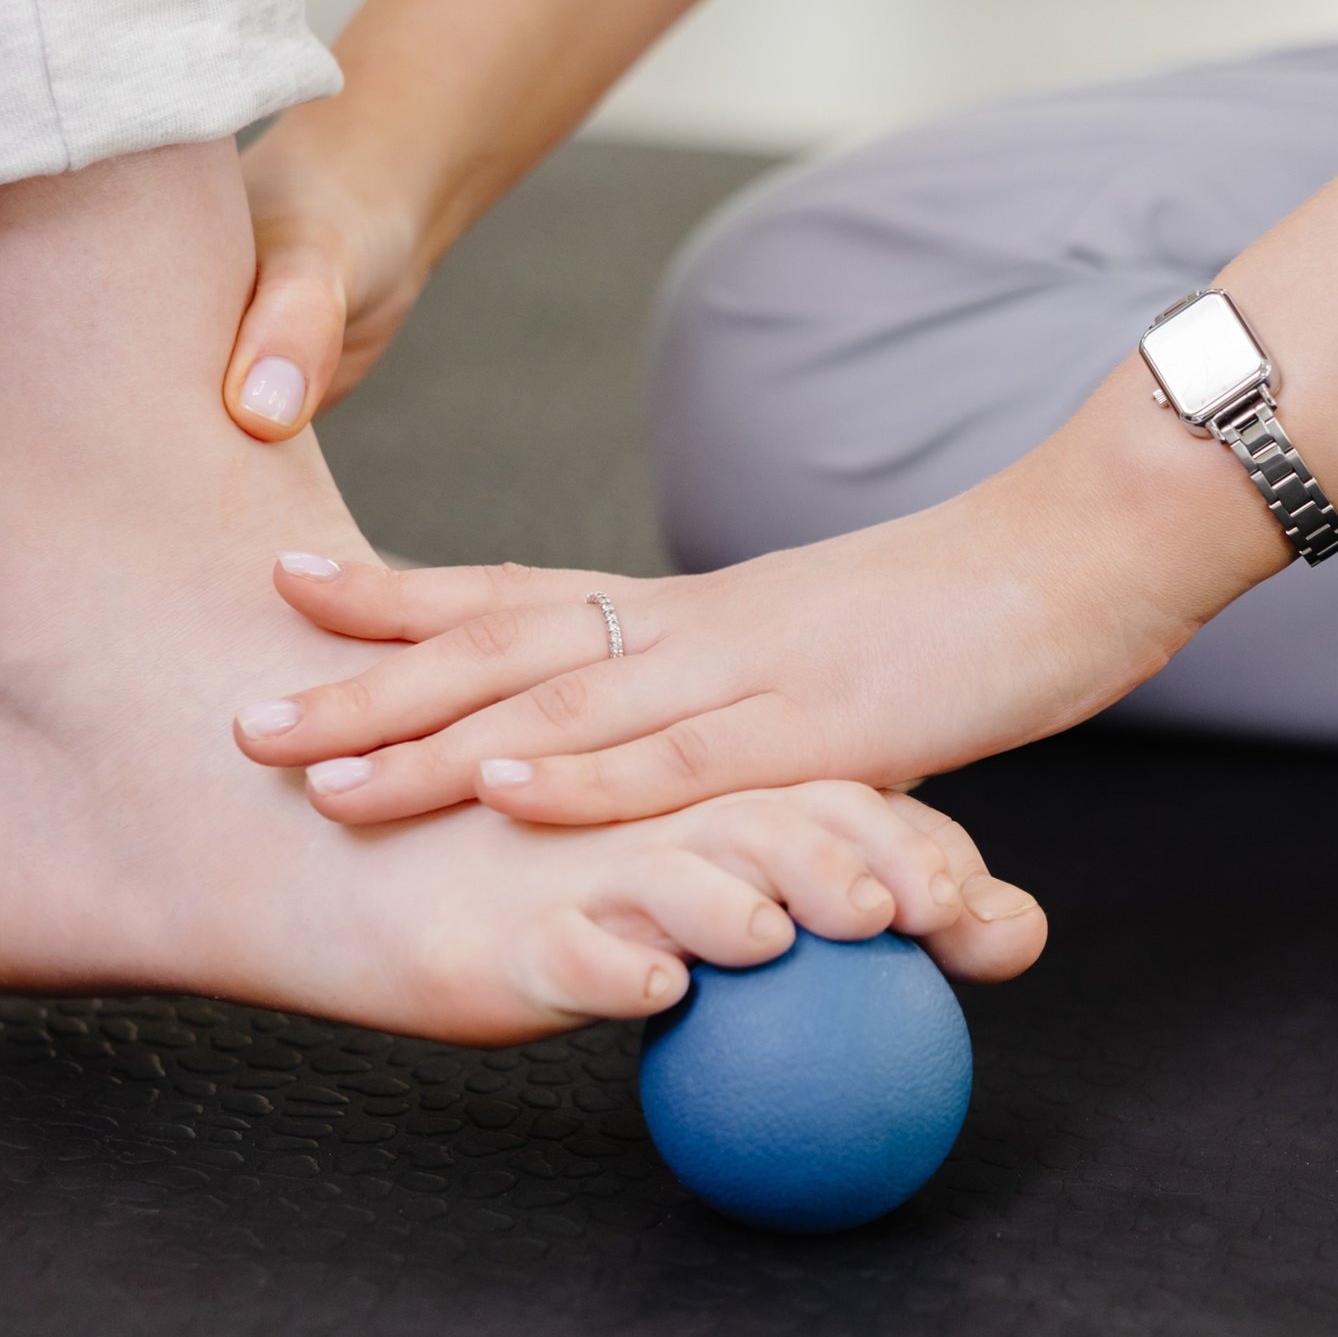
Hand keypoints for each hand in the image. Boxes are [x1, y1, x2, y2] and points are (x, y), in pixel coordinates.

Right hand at [0, 125, 432, 796]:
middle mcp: (32, 423)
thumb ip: (294, 318)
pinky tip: (29, 767)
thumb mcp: (315, 264)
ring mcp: (77, 479)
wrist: (368, 239)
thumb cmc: (326, 234)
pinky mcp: (138, 519)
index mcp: (28, 353)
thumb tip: (262, 402)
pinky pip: (62, 609)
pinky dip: (37, 682)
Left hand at [232, 472, 1206, 827]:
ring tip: (315, 767)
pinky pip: (689, 754)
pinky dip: (590, 775)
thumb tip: (715, 759)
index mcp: (703, 610)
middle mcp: (703, 627)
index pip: (526, 590)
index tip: (290, 585)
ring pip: (565, 703)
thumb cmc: (977, 609)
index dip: (404, 596)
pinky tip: (503, 787)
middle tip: (244, 711)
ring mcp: (759, 670)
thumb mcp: (842, 657)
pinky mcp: (828, 723)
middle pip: (507, 645)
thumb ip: (761, 708)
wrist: (1093, 549)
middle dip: (366, 682)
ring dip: (431, 740)